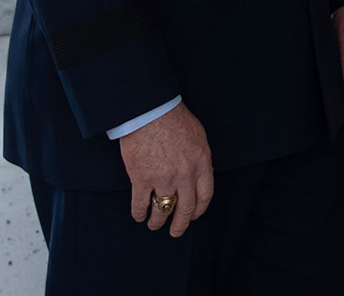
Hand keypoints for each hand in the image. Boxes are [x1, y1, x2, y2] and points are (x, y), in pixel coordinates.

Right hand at [119, 103, 212, 237]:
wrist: (150, 112)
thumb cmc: (174, 119)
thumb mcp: (198, 137)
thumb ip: (199, 158)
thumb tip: (197, 174)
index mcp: (202, 163)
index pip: (205, 195)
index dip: (199, 210)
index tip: (194, 216)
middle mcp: (185, 175)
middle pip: (186, 208)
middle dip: (180, 224)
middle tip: (176, 231)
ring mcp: (164, 179)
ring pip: (163, 210)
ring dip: (158, 221)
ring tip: (154, 225)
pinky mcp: (142, 179)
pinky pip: (141, 204)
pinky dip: (139, 213)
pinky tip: (139, 216)